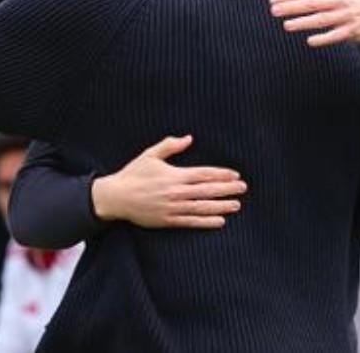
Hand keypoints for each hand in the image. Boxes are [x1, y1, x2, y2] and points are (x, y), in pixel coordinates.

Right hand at [90, 135, 246, 228]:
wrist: (116, 198)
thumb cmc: (133, 174)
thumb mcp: (150, 155)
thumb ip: (170, 146)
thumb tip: (189, 138)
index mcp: (174, 175)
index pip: (204, 174)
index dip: (221, 175)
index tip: (235, 175)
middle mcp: (176, 192)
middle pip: (207, 190)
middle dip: (227, 189)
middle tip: (243, 188)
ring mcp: (173, 208)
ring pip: (202, 207)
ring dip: (221, 206)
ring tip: (237, 205)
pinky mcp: (168, 220)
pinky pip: (191, 222)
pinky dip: (206, 222)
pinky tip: (220, 221)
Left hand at [269, 0, 359, 46]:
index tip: (273, 0)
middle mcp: (339, 2)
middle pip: (312, 4)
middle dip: (291, 7)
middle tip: (273, 11)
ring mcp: (346, 16)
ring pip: (322, 19)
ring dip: (304, 22)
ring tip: (286, 26)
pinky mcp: (353, 31)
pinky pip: (336, 35)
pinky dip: (324, 38)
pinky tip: (310, 41)